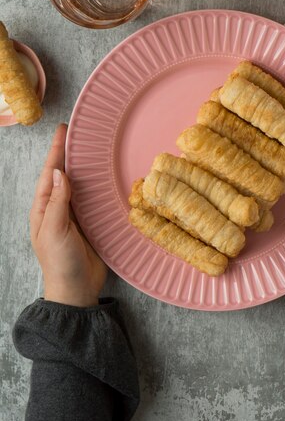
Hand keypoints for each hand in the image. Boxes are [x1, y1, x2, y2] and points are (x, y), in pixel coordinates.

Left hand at [30, 124, 106, 306]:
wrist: (76, 290)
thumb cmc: (60, 263)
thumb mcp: (55, 231)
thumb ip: (58, 203)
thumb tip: (61, 173)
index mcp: (44, 209)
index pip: (50, 173)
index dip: (56, 151)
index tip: (63, 130)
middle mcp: (57, 209)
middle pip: (63, 175)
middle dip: (68, 154)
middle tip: (78, 133)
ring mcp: (74, 216)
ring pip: (78, 185)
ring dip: (83, 168)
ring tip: (91, 148)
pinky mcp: (90, 224)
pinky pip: (92, 199)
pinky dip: (96, 186)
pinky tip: (104, 178)